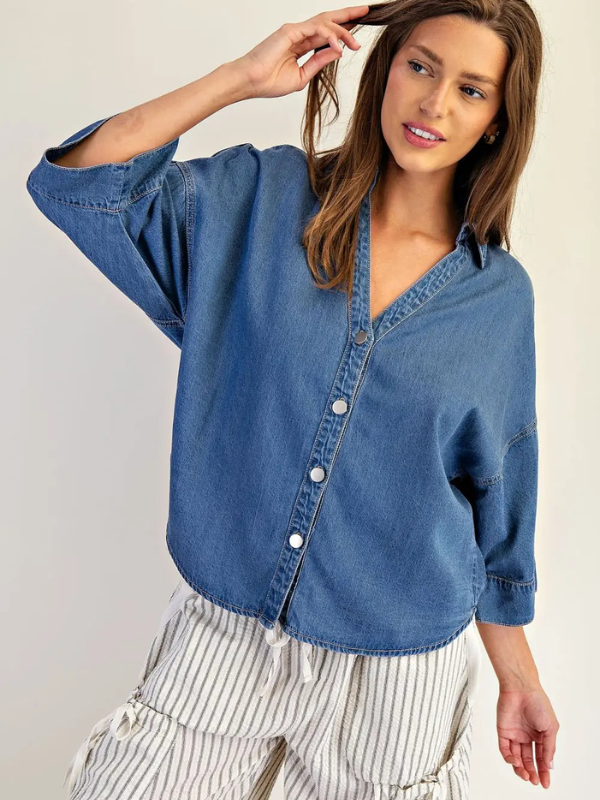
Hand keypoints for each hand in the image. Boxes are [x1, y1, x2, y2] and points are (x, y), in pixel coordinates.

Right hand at [233, 5, 368, 98]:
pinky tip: (340, 45)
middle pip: (328, 20)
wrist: (250, 82)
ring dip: (343, 30)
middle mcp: (299, 34)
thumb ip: (319, 62)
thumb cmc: (269, 82)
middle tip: (366, 12)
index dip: (343, 30)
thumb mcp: (302, 76)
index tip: (358, 32)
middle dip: (348, 16)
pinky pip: (316, 29)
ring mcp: (295, 31)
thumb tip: (338, 51)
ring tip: (356, 43)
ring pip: (325, 23)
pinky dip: (330, 35)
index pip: (326, 33)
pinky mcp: (290, 31)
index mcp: (302, 45)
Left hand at [496, 685, 559, 788]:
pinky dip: (509, 758)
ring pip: (516, 757)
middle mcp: (527, 736)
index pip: (541, 757)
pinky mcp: (503, 731)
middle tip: (535, 781)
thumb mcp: (550, 728)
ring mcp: (515, 734)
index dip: (544, 771)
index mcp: (540, 735)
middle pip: (528, 759)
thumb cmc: (538, 703)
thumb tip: (549, 765)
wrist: (521, 689)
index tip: (546, 783)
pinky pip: (505, 749)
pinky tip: (515, 762)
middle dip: (532, 772)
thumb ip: (549, 747)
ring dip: (520, 768)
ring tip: (526, 775)